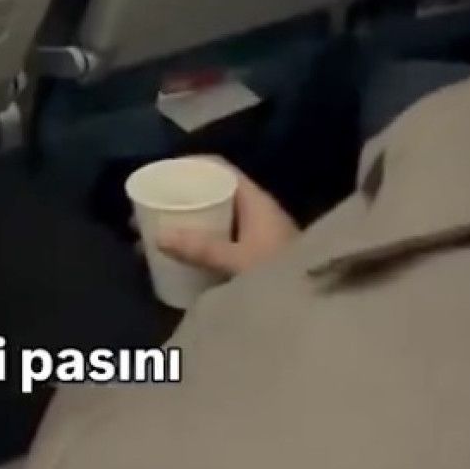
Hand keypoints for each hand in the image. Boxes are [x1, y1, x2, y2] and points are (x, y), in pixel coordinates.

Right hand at [156, 172, 297, 277]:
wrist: (321, 303)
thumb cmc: (282, 273)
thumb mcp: (239, 261)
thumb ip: (201, 249)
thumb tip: (158, 235)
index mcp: (255, 201)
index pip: (219, 168)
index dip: (189, 165)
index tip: (160, 173)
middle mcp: (256, 212)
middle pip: (212, 192)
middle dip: (179, 198)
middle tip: (148, 209)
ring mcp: (258, 235)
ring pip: (214, 218)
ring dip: (186, 223)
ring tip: (154, 236)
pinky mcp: (257, 257)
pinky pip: (220, 239)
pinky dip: (198, 242)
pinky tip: (179, 257)